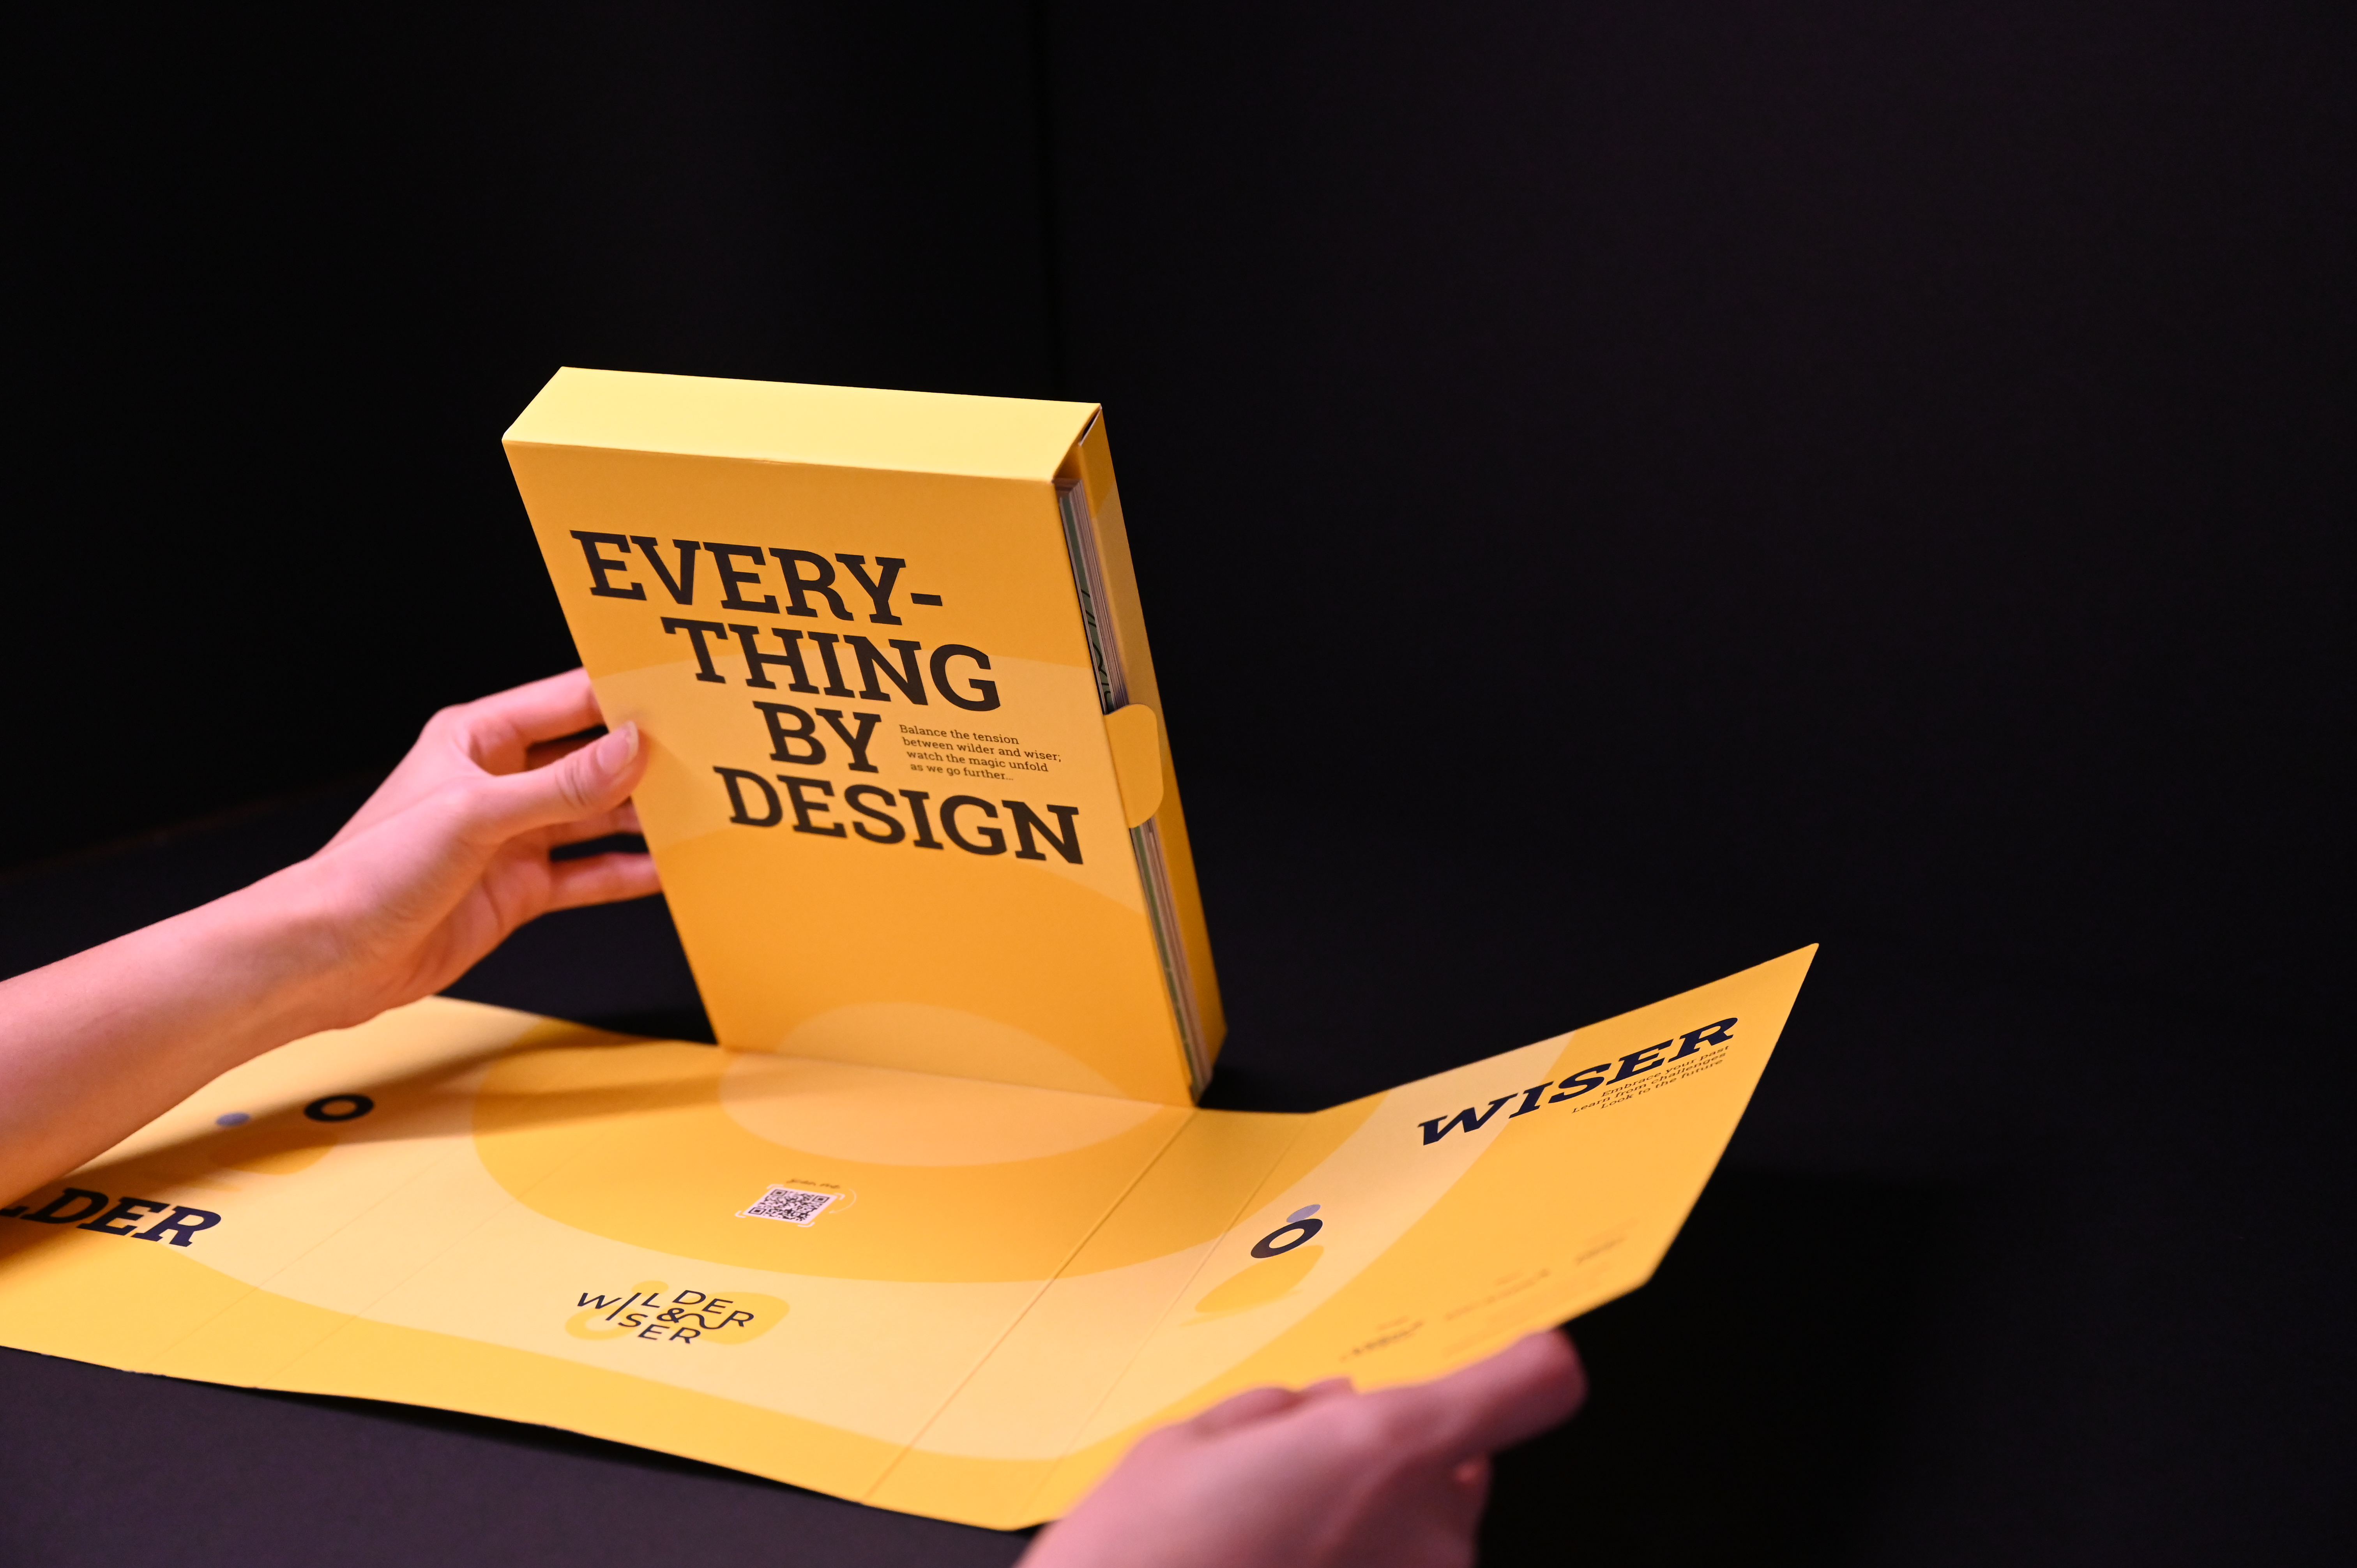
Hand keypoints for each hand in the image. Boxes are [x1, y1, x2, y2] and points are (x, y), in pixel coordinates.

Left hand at [0, 668, 656, 1201]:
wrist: (328, 959)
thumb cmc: (369, 874)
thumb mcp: (475, 815)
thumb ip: (561, 786)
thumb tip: (629, 748)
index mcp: (476, 738)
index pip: (568, 702)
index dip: (625, 695)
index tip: (682, 692)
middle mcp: (497, 782)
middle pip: (590, 762)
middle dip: (645, 759)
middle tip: (708, 755)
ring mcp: (510, 839)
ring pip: (595, 820)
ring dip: (643, 818)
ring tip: (700, 811)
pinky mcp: (518, 889)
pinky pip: (587, 875)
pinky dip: (626, 874)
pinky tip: (666, 871)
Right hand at [1022, 1331, 1585, 1567]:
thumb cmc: (1139, 1559)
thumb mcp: (1193, 1444)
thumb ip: (1281, 1415)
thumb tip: (1323, 1410)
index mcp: (1385, 1446)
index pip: (1532, 1385)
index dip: (1527, 1365)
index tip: (1522, 1358)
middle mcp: (1427, 1528)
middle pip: (1460, 1467)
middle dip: (1397, 1467)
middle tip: (1307, 1484)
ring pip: (1424, 1538)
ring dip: (1370, 1535)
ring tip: (1271, 1547)